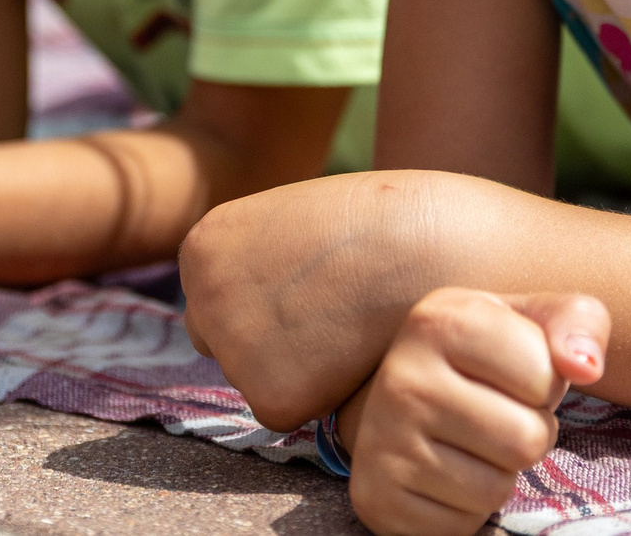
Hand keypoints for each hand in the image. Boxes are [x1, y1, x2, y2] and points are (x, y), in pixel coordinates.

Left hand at [182, 170, 455, 431]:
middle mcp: (202, 299)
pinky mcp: (269, 397)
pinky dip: (320, 395)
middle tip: (331, 313)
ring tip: (348, 326)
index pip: (216, 295)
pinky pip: (289, 411)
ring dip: (297, 368)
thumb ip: (258, 260)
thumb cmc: (379, 219)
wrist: (428, 243)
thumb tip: (254, 310)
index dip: (270, 296)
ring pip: (258, 379)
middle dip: (269, 338)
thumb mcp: (291, 219)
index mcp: (202, 248)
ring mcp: (231, 350)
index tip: (311, 282)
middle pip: (224, 341)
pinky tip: (352, 354)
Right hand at [342, 289, 607, 535]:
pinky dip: (468, 507)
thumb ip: (579, 323)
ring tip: (471, 441)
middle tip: (497, 414)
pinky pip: (464, 524)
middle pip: (528, 438)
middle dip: (529, 432)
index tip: (515, 374)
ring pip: (498, 487)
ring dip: (500, 472)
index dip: (547, 384)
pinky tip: (445, 472)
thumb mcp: (532, 321)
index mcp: (441, 320)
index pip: (545, 376)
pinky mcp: (379, 499)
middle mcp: (403, 376)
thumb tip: (587, 367)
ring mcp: (384, 441)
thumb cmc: (485, 357)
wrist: (401, 399)